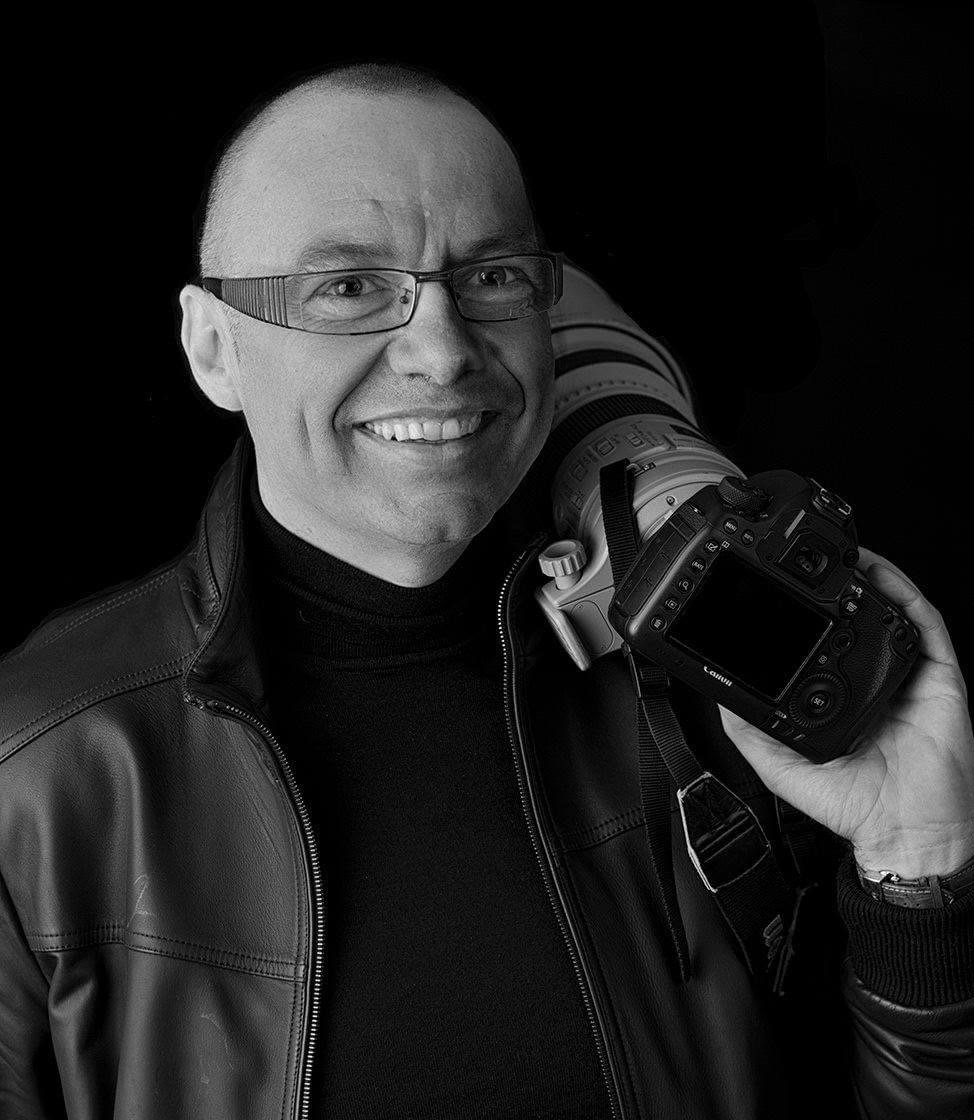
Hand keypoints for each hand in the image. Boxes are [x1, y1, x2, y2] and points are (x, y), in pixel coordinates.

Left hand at [718, 546, 973, 878]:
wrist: (905, 832)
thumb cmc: (852, 804)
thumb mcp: (780, 765)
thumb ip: (749, 731)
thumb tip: (719, 695)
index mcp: (843, 697)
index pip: (823, 644)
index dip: (805, 615)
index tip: (777, 592)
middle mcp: (876, 681)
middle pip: (860, 620)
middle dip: (840, 586)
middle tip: (810, 562)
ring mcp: (909, 677)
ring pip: (892, 612)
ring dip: (871, 578)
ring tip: (844, 555)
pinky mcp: (939, 679)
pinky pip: (925, 627)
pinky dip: (904, 595)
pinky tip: (881, 576)